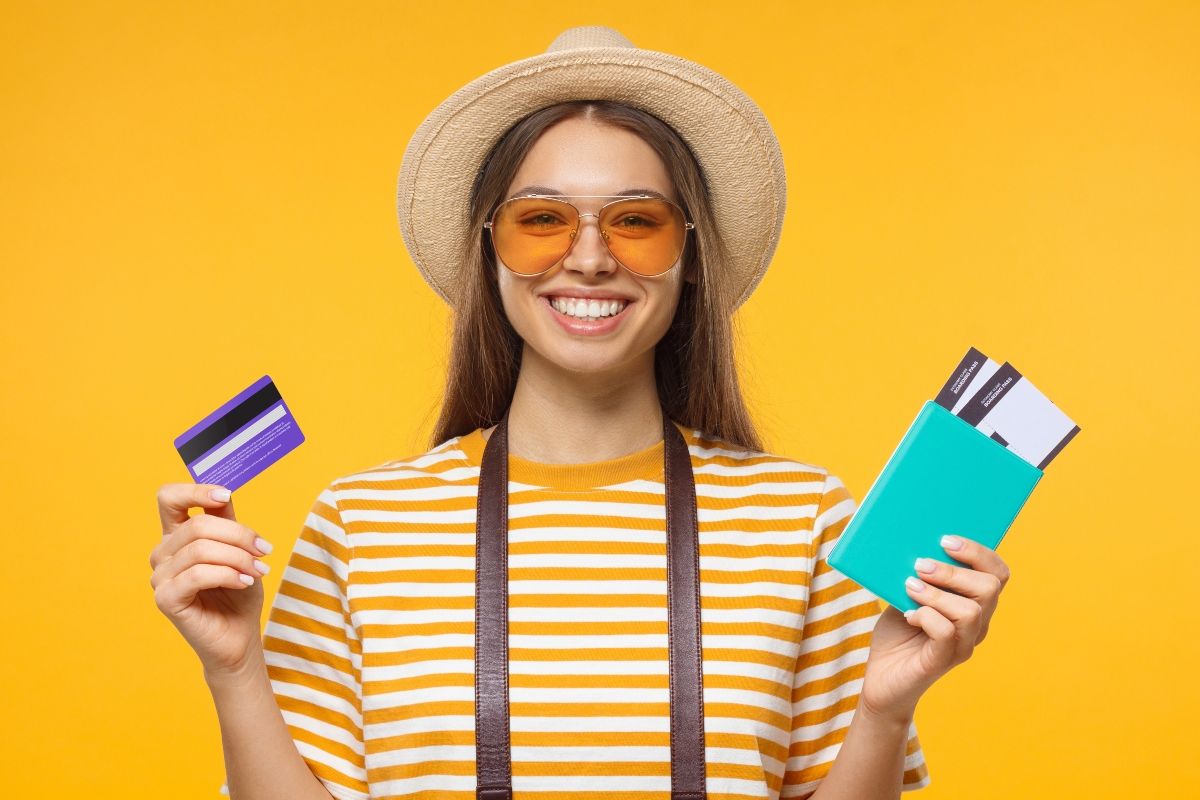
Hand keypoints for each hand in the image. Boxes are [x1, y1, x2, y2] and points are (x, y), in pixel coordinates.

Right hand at [149, 483, 273, 678]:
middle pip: (197, 525)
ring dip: (238, 558)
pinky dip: (228, 575)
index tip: (226, 496)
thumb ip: (226, 521)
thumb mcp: (239, 549)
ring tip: (258, 571)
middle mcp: (163, 554)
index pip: (169, 498)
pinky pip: (198, 574)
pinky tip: (244, 582)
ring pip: (201, 550)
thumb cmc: (238, 591)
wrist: (239, 635)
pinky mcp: (166, 599)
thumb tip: (224, 492)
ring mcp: (160, 577)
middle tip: (264, 550)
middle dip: (239, 535)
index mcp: (177, 536)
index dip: (195, 491)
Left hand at [859, 535, 1010, 721]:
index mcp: (974, 604)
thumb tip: (917, 543)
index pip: (997, 573)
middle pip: (990, 587)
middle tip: (920, 565)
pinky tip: (908, 615)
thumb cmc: (897, 635)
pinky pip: (947, 632)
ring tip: (909, 588)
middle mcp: (977, 625)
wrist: (881, 679)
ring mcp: (963, 644)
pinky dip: (926, 615)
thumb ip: (919, 575)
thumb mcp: (907, 595)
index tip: (945, 540)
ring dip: (937, 593)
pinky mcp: (943, 660)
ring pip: (971, 610)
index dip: (978, 552)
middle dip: (953, 570)